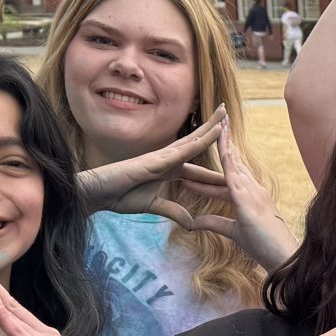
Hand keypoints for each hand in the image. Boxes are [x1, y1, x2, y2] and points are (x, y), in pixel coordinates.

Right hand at [81, 107, 229, 216]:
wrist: (99, 193)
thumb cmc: (120, 196)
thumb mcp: (154, 206)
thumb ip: (173, 211)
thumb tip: (191, 223)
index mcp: (170, 170)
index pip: (199, 171)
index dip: (217, 170)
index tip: (236, 167)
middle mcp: (169, 159)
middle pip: (197, 144)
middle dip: (215, 133)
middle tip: (231, 119)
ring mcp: (163, 157)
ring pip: (192, 140)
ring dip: (209, 127)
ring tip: (224, 112)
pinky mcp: (156, 159)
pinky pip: (183, 149)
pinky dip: (199, 141)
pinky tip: (212, 133)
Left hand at [153, 116, 298, 270]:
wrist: (282, 257)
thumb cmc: (264, 246)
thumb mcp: (233, 231)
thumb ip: (214, 223)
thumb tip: (194, 222)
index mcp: (250, 195)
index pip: (233, 171)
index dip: (225, 154)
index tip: (216, 139)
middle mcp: (253, 188)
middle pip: (235, 160)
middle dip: (226, 140)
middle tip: (218, 119)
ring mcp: (252, 192)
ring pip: (234, 161)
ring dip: (225, 141)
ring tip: (217, 121)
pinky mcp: (248, 200)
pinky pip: (233, 174)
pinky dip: (226, 157)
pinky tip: (219, 144)